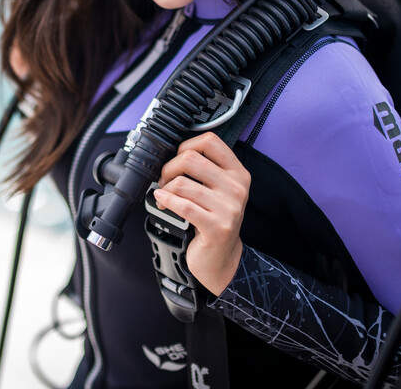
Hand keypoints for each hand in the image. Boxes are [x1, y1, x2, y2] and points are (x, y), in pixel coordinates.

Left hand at [153, 132, 249, 295]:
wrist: (223, 258)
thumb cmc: (215, 220)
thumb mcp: (220, 191)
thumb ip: (206, 170)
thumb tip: (175, 154)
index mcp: (238, 173)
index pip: (210, 141)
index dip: (187, 145)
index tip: (176, 158)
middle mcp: (237, 188)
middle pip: (191, 159)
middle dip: (169, 168)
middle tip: (164, 180)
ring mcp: (229, 208)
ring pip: (183, 183)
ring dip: (165, 188)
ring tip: (164, 196)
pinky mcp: (217, 227)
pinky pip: (183, 206)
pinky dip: (166, 201)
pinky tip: (162, 201)